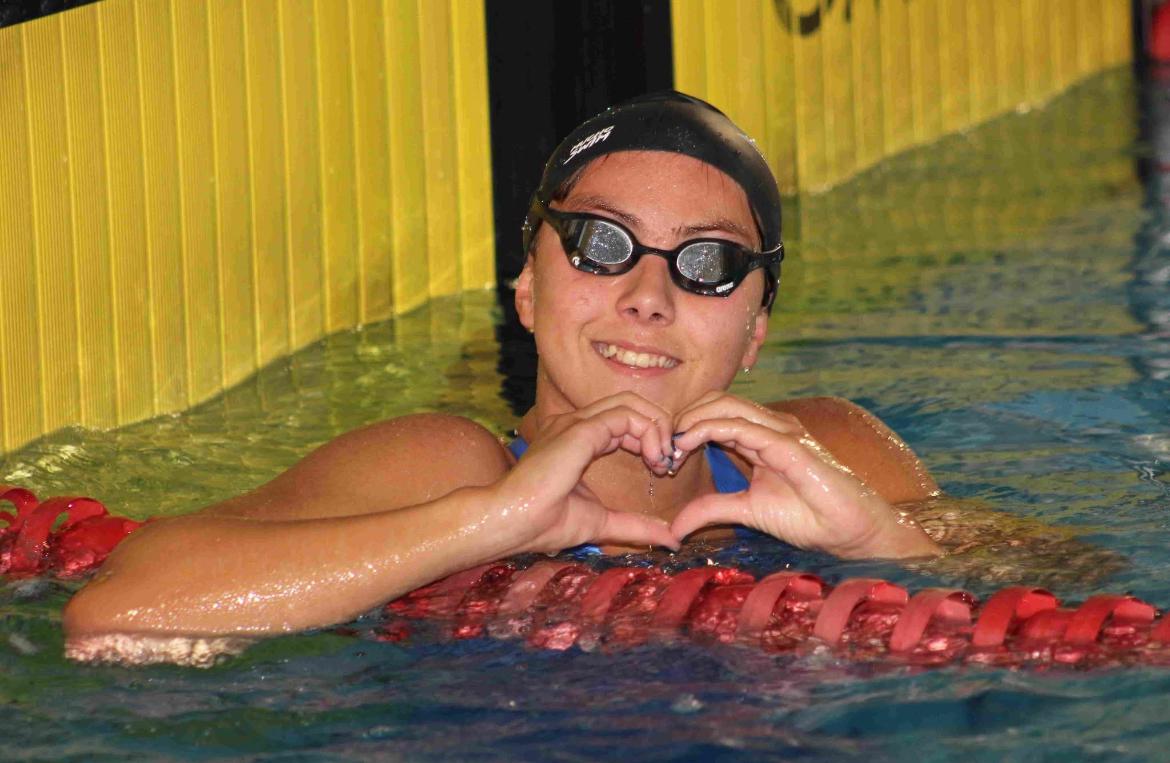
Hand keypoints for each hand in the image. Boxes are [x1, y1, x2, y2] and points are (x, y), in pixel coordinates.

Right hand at [496, 393, 681, 554]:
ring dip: (656, 427)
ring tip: (662, 460)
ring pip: (630, 403)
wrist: (512, 523)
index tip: (662, 469)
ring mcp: (574, 423)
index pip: (623, 421)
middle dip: (658, 427)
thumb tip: (671, 539)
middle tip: (668, 462)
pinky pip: (626, 415)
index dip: (649, 438)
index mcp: (575, 440)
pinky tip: (653, 458)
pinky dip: (648, 431)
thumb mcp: (602, 523)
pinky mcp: (579, 429)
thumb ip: (635, 525)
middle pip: (630, 404)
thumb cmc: (544, 524)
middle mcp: (574, 424)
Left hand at [668, 393, 939, 558]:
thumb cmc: (808, 518)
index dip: (686, 424)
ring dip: (691, 420)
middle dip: (684, 416)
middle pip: (717, 401)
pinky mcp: (789, 444)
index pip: (716, 412)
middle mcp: (771, 426)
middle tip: (660, 442)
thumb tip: (673, 527)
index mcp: (762, 436)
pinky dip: (709, 429)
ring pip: (726, 406)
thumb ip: (711, 510)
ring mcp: (782, 431)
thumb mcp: (746, 512)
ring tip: (670, 443)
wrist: (850, 530)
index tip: (662, 451)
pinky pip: (743, 426)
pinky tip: (688, 443)